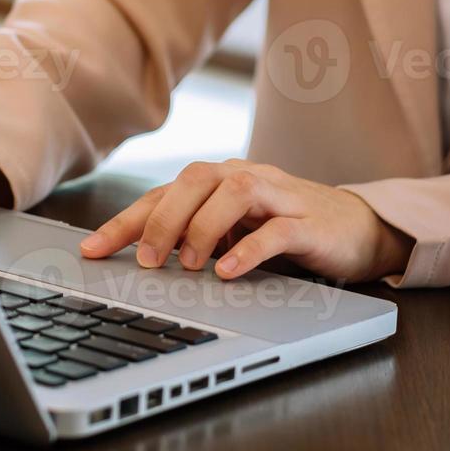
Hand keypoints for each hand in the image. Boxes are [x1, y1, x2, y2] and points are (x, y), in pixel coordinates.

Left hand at [78, 159, 411, 282]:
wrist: (358, 230)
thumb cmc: (285, 231)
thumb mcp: (232, 233)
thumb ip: (193, 239)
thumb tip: (138, 262)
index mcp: (219, 182)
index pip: (162, 194)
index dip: (124, 221)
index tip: (91, 251)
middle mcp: (246, 178)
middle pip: (194, 181)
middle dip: (162, 219)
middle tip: (144, 260)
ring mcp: (280, 197)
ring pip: (234, 192)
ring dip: (203, 228)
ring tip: (187, 265)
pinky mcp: (309, 222)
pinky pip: (276, 230)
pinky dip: (249, 249)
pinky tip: (229, 272)